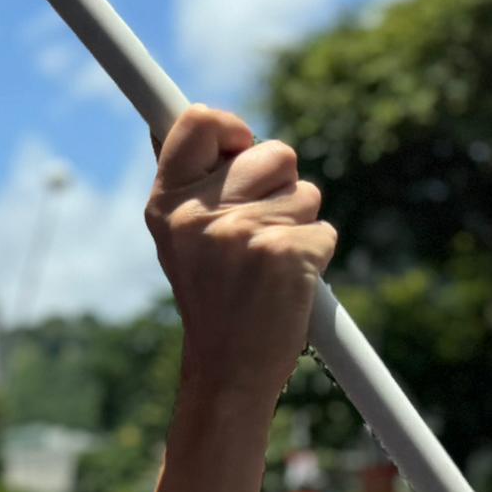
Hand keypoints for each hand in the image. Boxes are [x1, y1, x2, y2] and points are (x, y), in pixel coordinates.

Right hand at [146, 105, 332, 406]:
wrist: (227, 372)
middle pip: (273, 152)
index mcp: (168, 204)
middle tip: (259, 232)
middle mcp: (198, 214)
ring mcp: (241, 233)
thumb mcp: (183, 239)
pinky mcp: (284, 253)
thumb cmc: (214, 301)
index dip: (231, 128)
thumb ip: (196, 182)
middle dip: (281, 185)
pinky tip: (287, 285)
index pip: (198, 120)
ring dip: (299, 224)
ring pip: (306, 192)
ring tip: (269, 265)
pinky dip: (315, 256)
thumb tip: (205, 120)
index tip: (241, 149)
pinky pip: (324, 229)